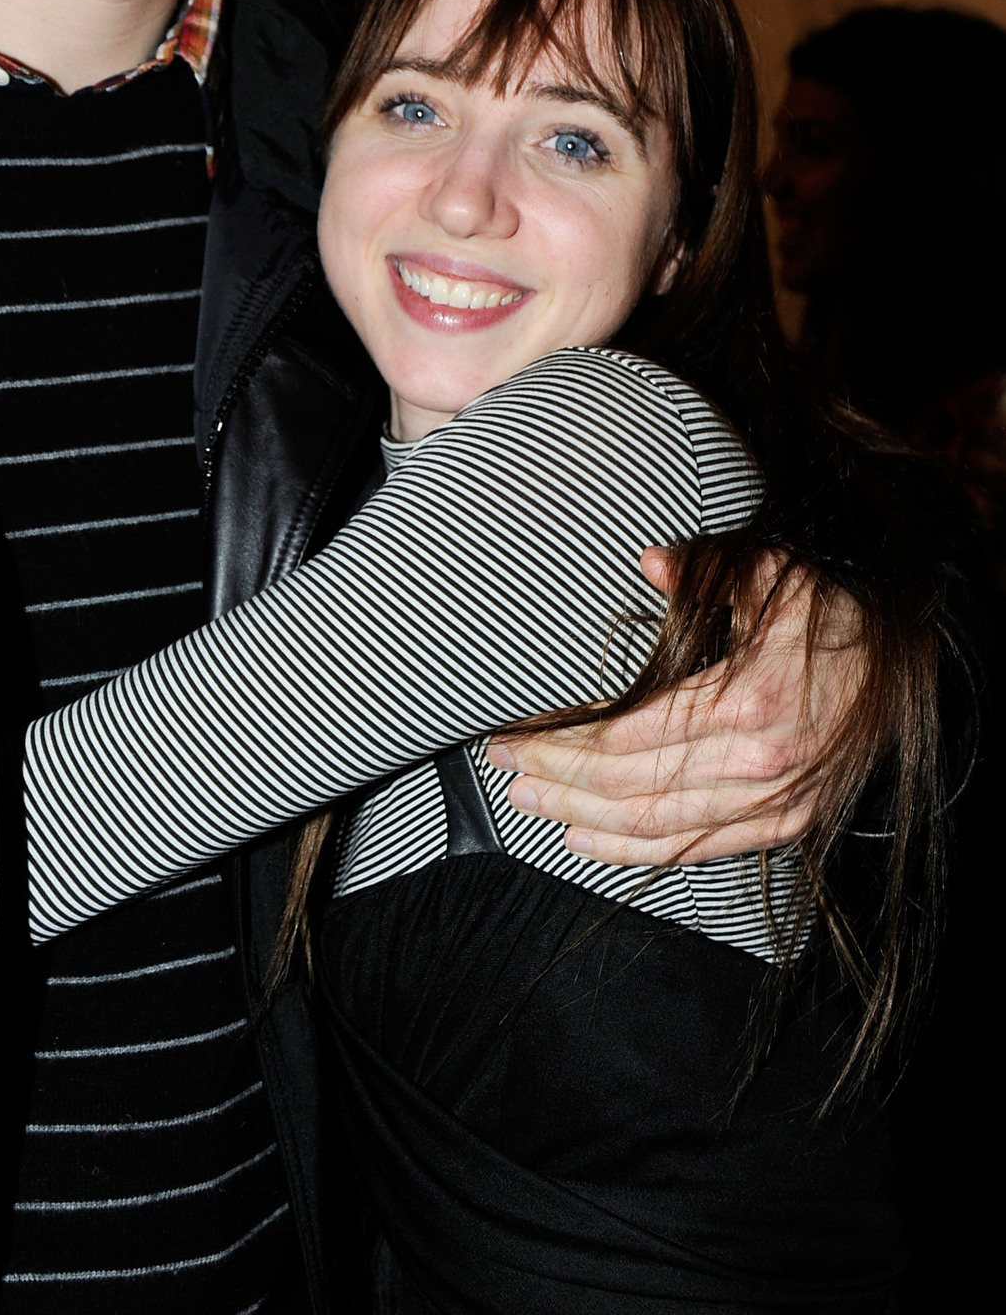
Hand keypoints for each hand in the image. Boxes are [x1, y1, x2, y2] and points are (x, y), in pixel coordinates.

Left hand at [486, 547, 860, 864]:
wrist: (911, 669)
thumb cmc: (832, 616)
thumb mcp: (773, 575)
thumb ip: (703, 570)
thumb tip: (648, 561)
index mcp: (747, 702)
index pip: (625, 738)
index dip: (560, 744)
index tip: (511, 736)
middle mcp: (757, 765)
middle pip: (628, 787)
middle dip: (556, 782)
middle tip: (503, 769)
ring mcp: (772, 804)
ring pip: (654, 827)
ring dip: (581, 820)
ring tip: (529, 805)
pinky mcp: (781, 825)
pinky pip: (692, 849)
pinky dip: (632, 851)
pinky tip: (584, 841)